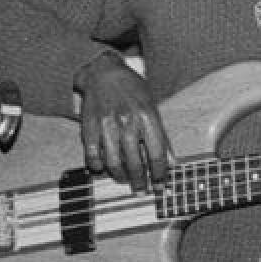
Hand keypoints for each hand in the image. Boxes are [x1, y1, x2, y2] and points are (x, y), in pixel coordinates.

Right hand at [75, 53, 170, 190]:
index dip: (160, 175)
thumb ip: (162, 136)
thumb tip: (171, 163)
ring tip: (124, 179)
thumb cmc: (132, 90)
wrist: (103, 72)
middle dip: (140, 181)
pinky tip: (103, 168)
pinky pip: (93, 156)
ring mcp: (107, 125)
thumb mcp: (152, 107)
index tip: (160, 186)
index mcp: (147, 116)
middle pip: (136, 163)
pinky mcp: (89, 127)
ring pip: (114, 163)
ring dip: (120, 177)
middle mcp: (128, 121)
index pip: (157, 154)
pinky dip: (98, 166)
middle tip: (141, 189)